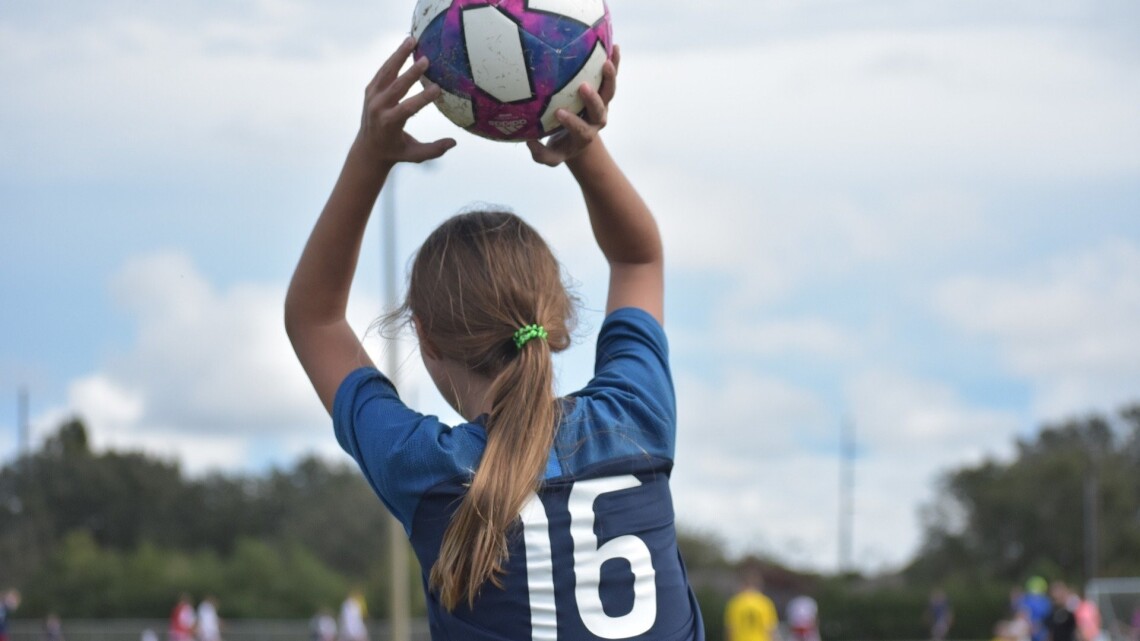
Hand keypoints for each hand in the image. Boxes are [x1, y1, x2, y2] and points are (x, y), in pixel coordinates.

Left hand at [357, 37, 455, 164]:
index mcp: (389, 124)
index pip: (407, 108)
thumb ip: (434, 150)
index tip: (438, 88)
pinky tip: (405, 47)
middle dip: (411, 73)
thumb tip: (454, 142)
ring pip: (386, 72)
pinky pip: (383, 71)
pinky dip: (393, 59)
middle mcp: (378, 108)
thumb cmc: (396, 152)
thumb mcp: (415, 156)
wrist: (368, 149)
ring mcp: (372, 97)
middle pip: (396, 87)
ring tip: (412, 40)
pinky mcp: (370, 89)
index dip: (423, 98)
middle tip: (426, 59)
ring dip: (399, 55)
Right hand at [527, 45, 619, 166]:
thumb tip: (530, 143)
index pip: (580, 128)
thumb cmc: (561, 146)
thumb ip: (541, 155)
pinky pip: (610, 76)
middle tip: (583, 87)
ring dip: (609, 77)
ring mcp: (602, 104)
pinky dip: (614, 62)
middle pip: (599, 110)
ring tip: (606, 61)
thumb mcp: (551, 156)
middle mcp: (597, 119)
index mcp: (585, 134)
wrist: (579, 140)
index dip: (571, 121)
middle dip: (592, 100)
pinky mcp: (604, 91)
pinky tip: (614, 46)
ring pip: (609, 91)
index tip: (558, 113)